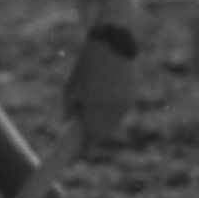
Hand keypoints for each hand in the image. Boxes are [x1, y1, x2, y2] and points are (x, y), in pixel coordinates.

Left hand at [65, 30, 142, 153]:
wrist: (112, 47)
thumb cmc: (86, 66)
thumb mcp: (72, 86)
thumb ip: (69, 107)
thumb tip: (67, 120)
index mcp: (96, 108)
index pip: (92, 135)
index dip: (87, 145)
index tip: (81, 150)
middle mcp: (112, 109)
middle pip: (104, 132)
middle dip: (94, 134)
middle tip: (83, 132)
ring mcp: (124, 103)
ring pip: (113, 122)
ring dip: (103, 123)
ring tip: (92, 111)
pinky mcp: (131, 96)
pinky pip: (119, 111)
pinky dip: (111, 112)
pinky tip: (104, 102)